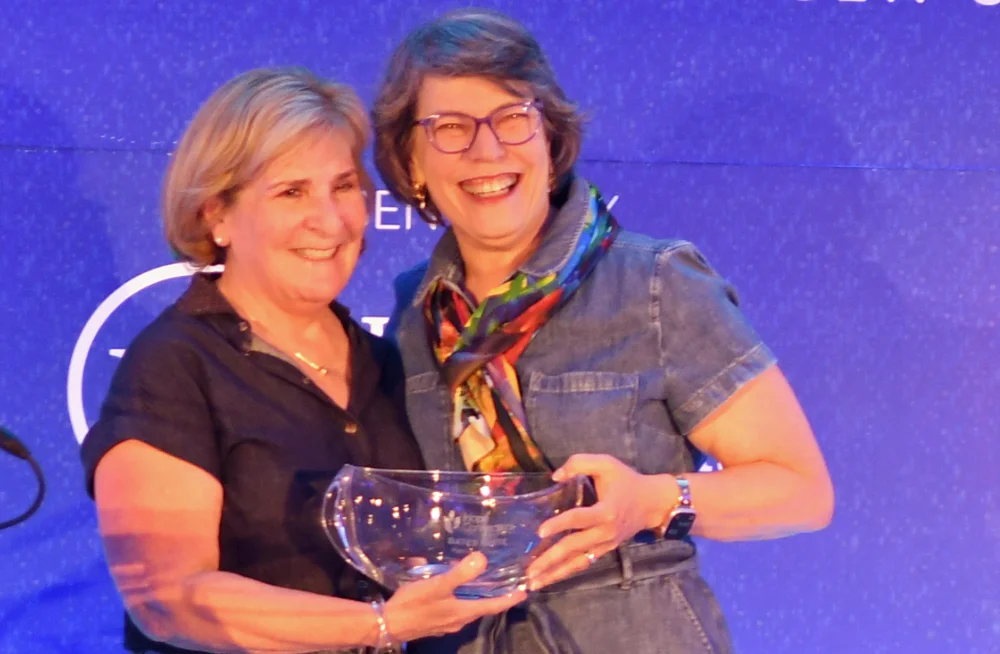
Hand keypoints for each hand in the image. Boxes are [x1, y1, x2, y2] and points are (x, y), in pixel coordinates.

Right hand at [384, 552, 526, 641]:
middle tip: (504, 580)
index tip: (524, 591)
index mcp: (464, 612)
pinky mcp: (434, 621)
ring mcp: (445, 622)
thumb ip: (460, 573)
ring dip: (476, 596)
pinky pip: (453, 607)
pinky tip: (452, 586)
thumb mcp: (438, 586)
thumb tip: (483, 559)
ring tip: (480, 579)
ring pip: (467, 607)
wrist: (387, 624)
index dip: (510, 599)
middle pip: (482, 607)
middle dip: (494, 595)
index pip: (494, 606)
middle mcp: (458, 620)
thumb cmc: (414, 605)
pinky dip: (459, 597)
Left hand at [526, 454, 669, 589]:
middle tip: (528, 571)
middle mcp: (605, 533)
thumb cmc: (627, 481)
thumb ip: (579, 463)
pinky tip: (549, 578)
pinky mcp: (605, 550)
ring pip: (577, 562)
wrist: (653, 502)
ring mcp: (605, 545)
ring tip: (533, 583)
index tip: (540, 532)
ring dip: (555, 574)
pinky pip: (584, 563)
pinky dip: (566, 572)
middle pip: (574, 548)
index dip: (559, 524)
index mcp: (605, 511)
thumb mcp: (606, 463)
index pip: (579, 519)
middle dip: (550, 560)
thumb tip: (555, 476)